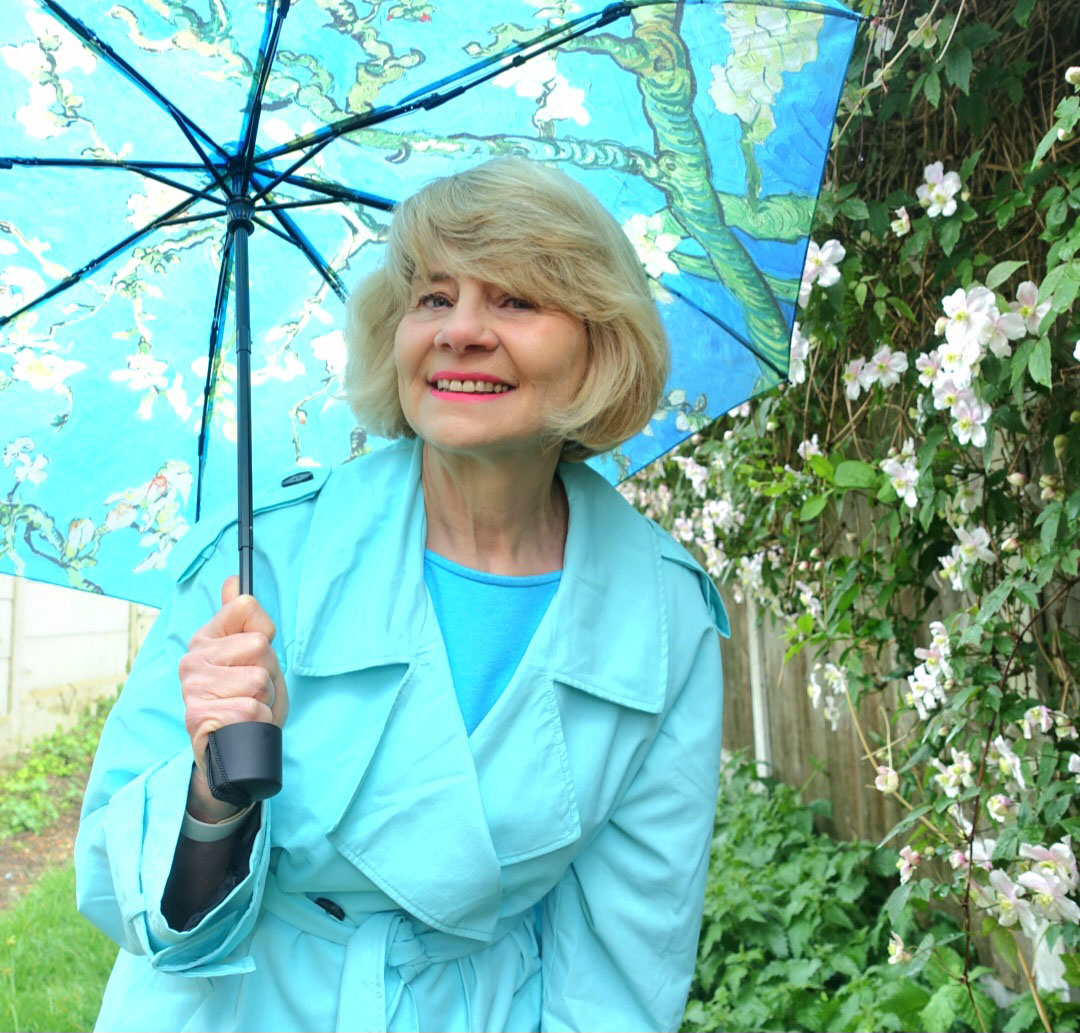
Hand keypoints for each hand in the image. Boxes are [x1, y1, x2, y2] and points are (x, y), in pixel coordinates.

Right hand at [179, 576, 288, 819]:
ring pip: (258, 679)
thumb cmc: (247, 698)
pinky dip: (258, 719)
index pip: (247, 608)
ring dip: (265, 697)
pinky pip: (250, 708)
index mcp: (206, 638)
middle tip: (255, 689)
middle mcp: (192, 659)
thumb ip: (243, 617)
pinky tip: (244, 724)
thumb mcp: (254, 654)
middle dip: (269, 671)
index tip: (255, 654)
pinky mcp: (198, 717)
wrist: (235, 750)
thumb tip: (235, 580)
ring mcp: (192, 688)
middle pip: (259, 646)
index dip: (266, 634)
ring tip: (250, 707)